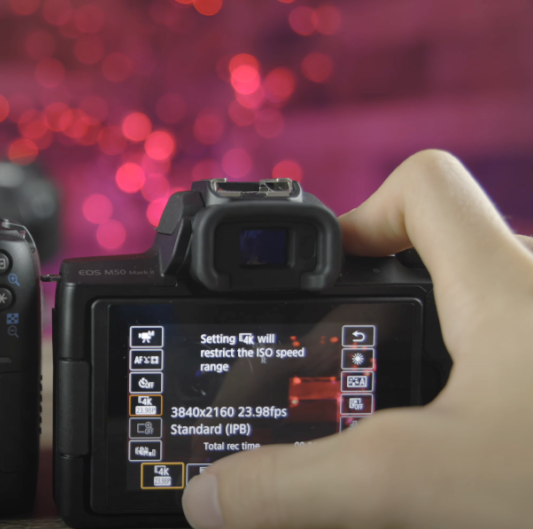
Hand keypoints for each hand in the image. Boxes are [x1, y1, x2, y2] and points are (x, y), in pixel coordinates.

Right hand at [183, 150, 532, 528]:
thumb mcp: (425, 486)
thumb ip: (301, 490)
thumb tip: (206, 497)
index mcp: (509, 288)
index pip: (422, 188)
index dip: (353, 217)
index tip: (314, 283)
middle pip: (454, 264)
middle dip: (390, 322)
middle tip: (352, 389)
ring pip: (494, 336)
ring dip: (442, 378)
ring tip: (416, 442)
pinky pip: (521, 384)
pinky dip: (483, 416)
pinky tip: (477, 475)